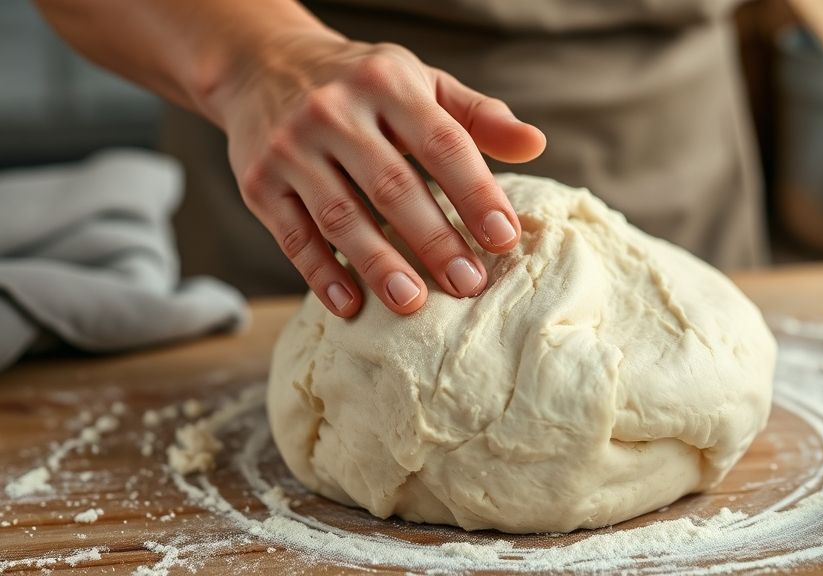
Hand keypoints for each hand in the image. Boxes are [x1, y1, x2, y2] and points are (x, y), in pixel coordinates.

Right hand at [215, 28, 545, 316]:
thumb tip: (536, 145)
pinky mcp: (260, 183)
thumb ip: (477, 116)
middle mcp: (334, 111)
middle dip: (435, 240)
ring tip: (414, 303)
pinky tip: (351, 305)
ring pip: (342, 216)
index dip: (476, 193)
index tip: (505, 239)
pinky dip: (322, 274)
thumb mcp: (420, 83)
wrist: (262, 64)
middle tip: (469, 284)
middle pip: (392, 186)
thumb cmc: (362, 84)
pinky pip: (293, 236)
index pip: (442, 142)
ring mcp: (291, 148)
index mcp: (387, 83)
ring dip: (379, 264)